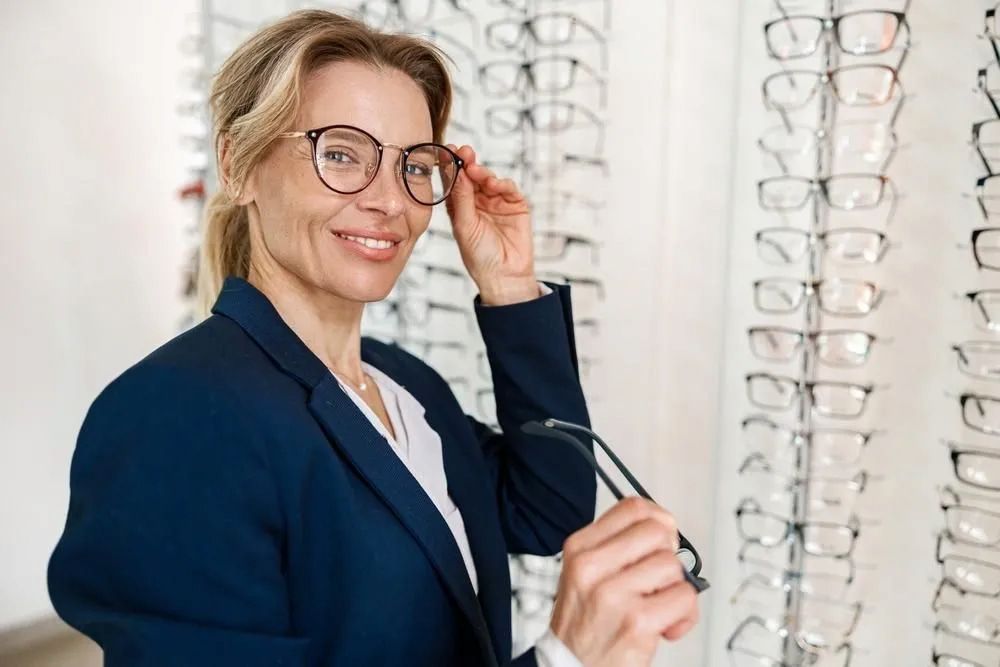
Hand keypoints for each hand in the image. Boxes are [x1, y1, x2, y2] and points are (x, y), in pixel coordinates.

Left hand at [444, 145, 538, 305]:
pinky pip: (508, 188)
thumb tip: (458, 172)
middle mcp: (478, 202)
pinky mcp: (516, 205)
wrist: (504, 276)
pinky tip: (494, 184)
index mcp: (460, 208)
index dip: (450, 166)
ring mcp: (497, 202)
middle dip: (467, 163)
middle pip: (471, 176)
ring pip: (489, 179)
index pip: (454, 182)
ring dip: (483, 172)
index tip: (446, 151)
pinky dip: (502, 183)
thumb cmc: (480, 257)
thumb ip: (462, 199)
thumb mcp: (465, 227)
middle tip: (463, 152)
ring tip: (476, 170)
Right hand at [548, 497, 699, 666]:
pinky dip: (683, 616)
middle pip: (658, 531)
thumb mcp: (587, 572)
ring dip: (674, 589)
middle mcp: (591, 567)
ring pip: (673, 565)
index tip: (658, 541)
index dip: (657, 521)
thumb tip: (665, 525)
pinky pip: (684, 598)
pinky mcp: (637, 621)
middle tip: (656, 579)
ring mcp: (613, 594)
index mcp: (579, 548)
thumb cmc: (586, 623)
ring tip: (655, 606)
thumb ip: (619, 545)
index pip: (633, 507)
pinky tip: (664, 626)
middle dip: (666, 555)